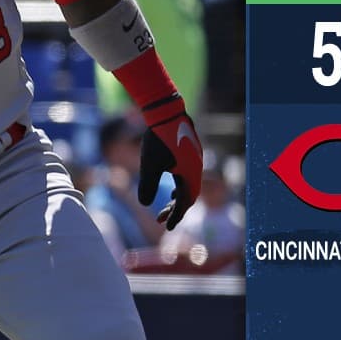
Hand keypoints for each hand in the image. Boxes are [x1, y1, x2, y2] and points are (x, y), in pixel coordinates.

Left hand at [138, 96, 203, 230]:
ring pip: (188, 186)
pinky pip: (188, 176)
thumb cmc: (157, 139)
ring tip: (166, 208)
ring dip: (177, 198)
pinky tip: (172, 186)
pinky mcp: (190, 153)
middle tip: (161, 220)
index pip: (185, 203)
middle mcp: (196, 169)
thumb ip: (147, 186)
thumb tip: (144, 204)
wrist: (166, 112)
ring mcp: (194, 160)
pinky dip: (180, 185)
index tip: (167, 227)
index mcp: (190, 175)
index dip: (176, 216)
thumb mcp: (149, 165)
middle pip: (188, 197)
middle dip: (175, 210)